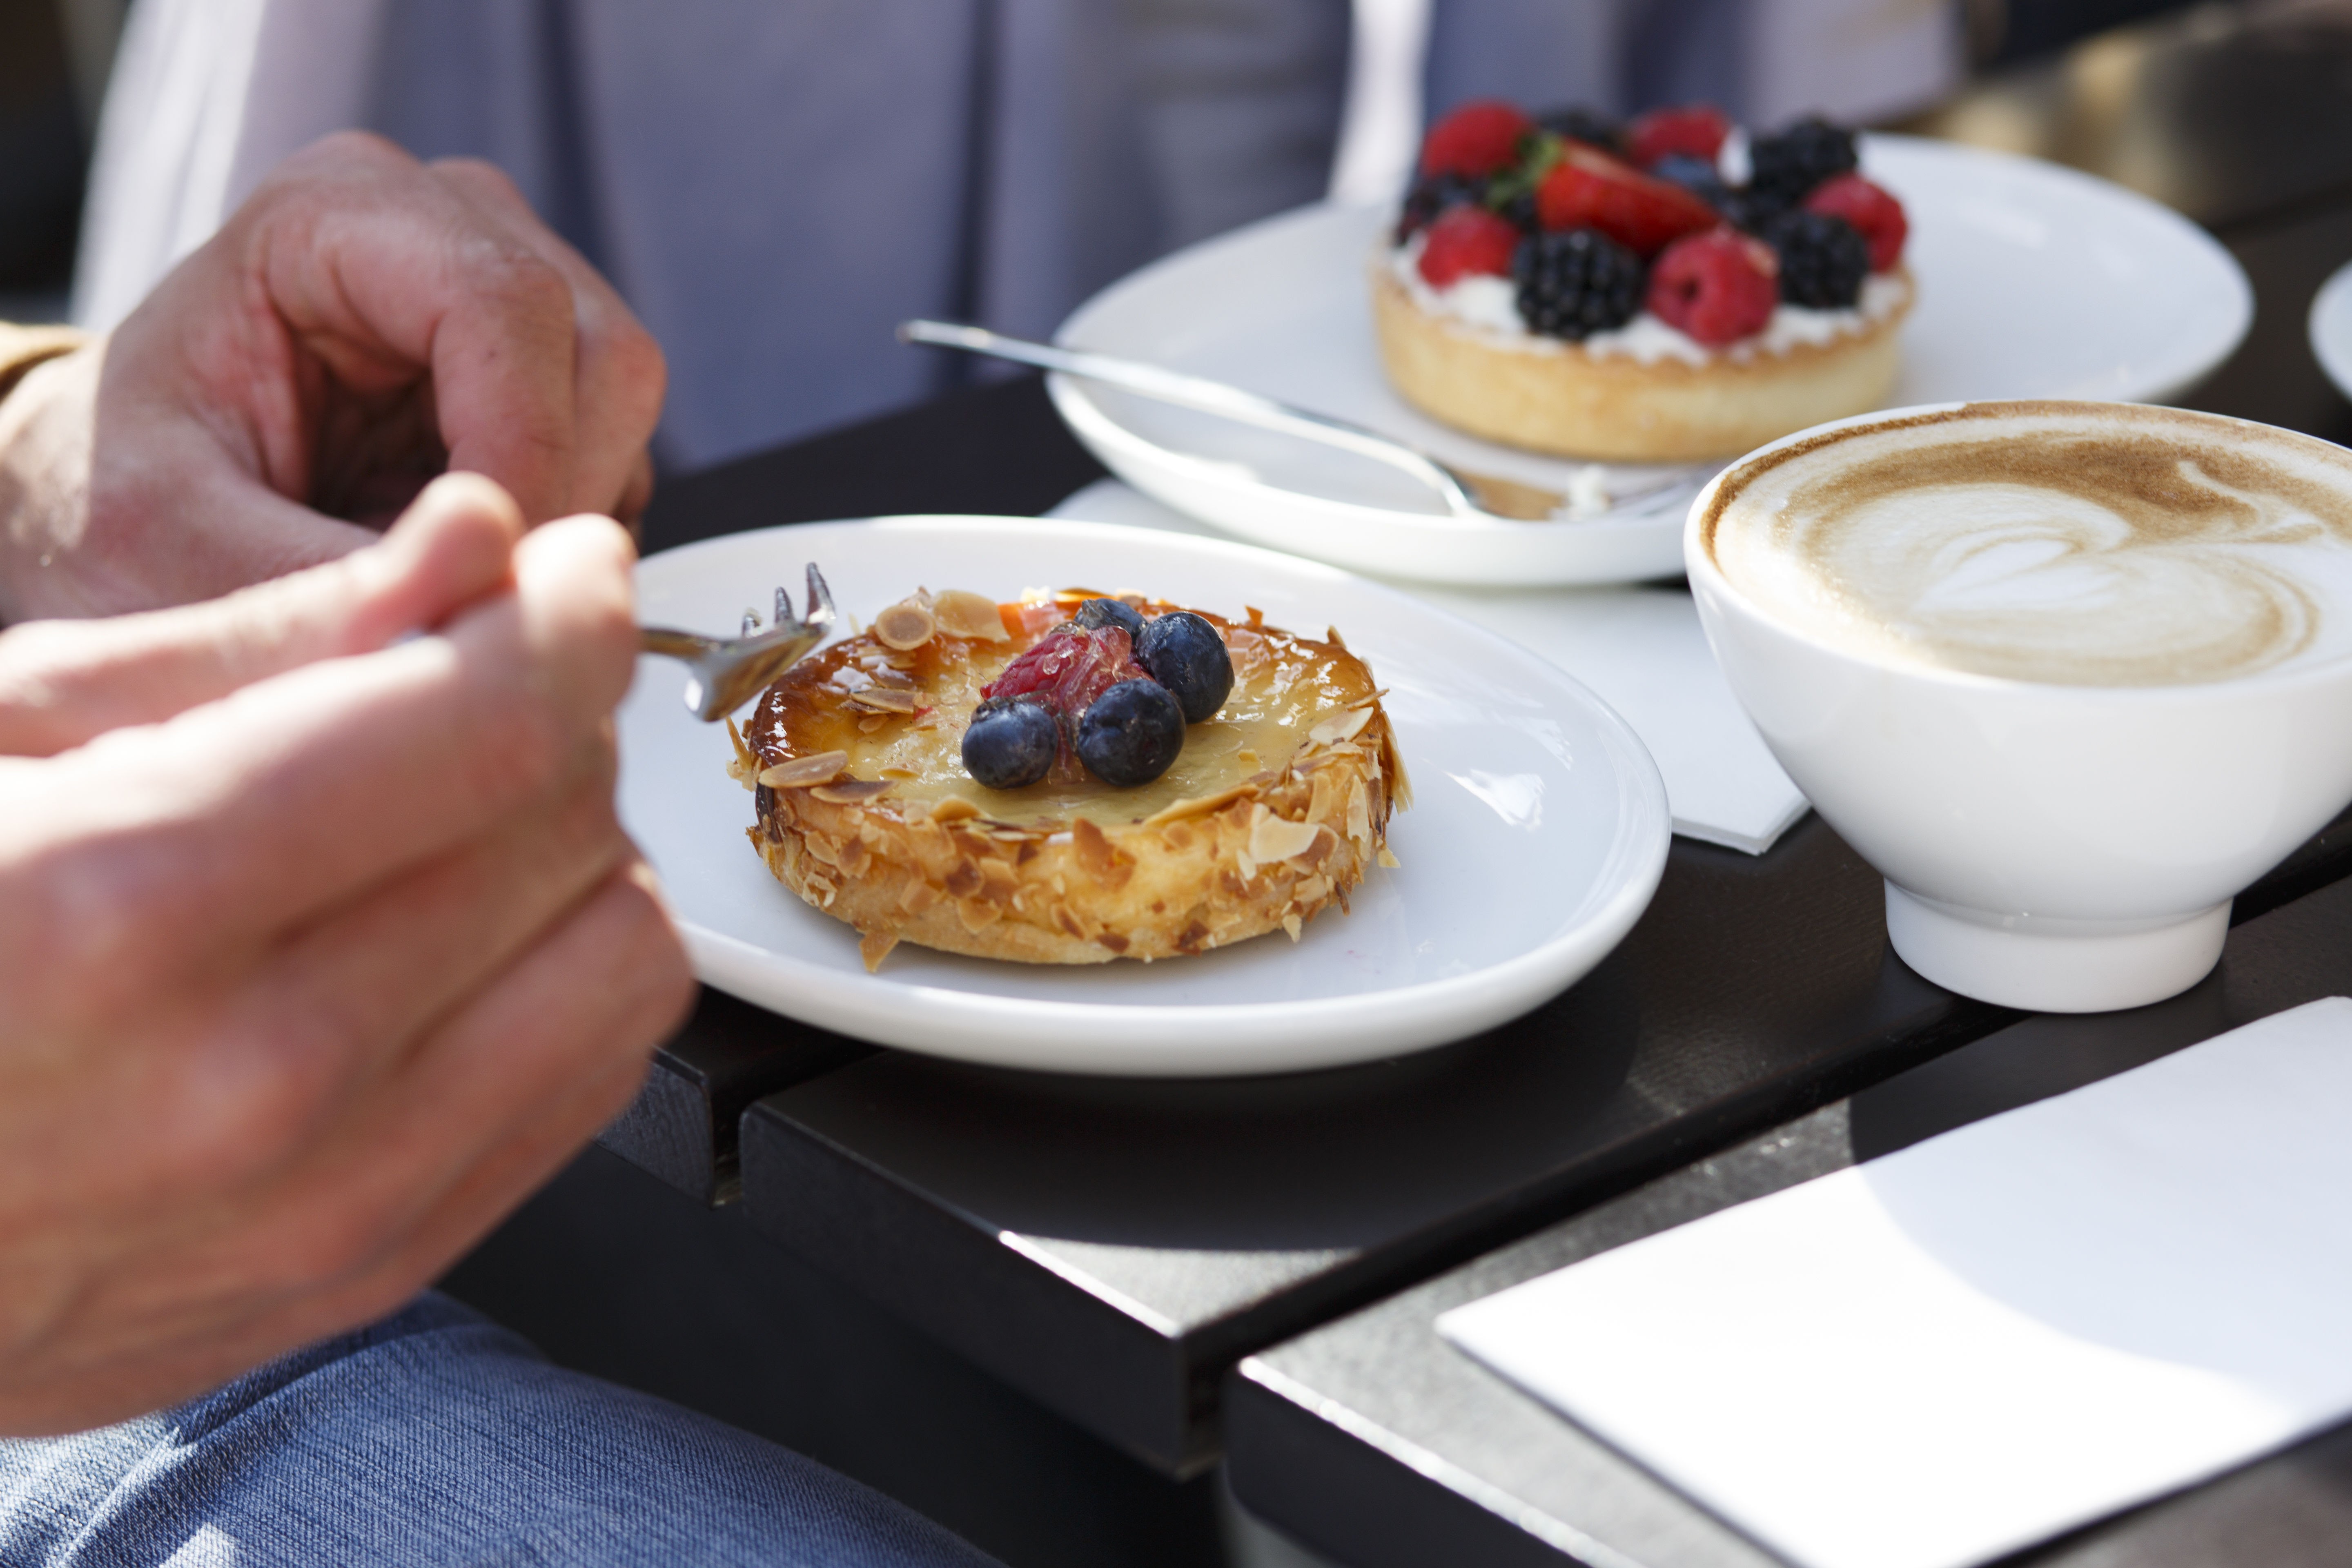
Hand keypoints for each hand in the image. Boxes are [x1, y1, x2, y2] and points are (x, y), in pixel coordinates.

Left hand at [0, 131, 664, 619]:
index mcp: (334, 212)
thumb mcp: (174, 544)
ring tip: (451, 578)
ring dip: (565, 520)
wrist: (115, 504)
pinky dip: (562, 530)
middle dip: (559, 497)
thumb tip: (473, 614)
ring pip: (625, 411)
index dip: (524, 451)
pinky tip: (472, 558)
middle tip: (478, 597)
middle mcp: (446, 223)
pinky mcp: (547, 375)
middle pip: (601, 355)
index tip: (486, 568)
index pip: (506, 305)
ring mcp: (512, 292)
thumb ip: (318, 578)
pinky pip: (615, 457)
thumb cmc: (127, 495)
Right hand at [0, 473, 693, 1434]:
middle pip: (572, 828)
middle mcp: (253, 1080)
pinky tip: (460, 934)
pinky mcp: (367, 1271)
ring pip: (622, 956)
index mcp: (129, 906)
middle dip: (552, 717)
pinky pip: (591, 1080)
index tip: (567, 567)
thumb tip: (480, 537)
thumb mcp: (2, 727)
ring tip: (455, 819)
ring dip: (574, 856)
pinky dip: (563, 979)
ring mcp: (323, 1204)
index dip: (572, 611)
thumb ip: (265, 636)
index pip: (497, 724)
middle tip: (467, 682)